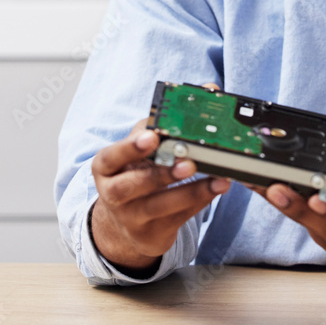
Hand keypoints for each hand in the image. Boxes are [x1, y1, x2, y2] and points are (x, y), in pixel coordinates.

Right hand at [89, 109, 229, 272]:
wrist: (126, 221)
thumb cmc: (138, 170)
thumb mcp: (143, 145)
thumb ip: (169, 119)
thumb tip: (209, 89)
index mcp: (106, 167)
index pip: (111, 157)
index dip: (130, 148)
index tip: (152, 136)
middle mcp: (113, 195)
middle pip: (132, 186)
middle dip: (161, 173)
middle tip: (188, 162)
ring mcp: (131, 218)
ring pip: (159, 206)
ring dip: (191, 191)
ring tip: (218, 177)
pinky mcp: (152, 235)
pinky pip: (178, 218)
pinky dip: (200, 202)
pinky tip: (217, 187)